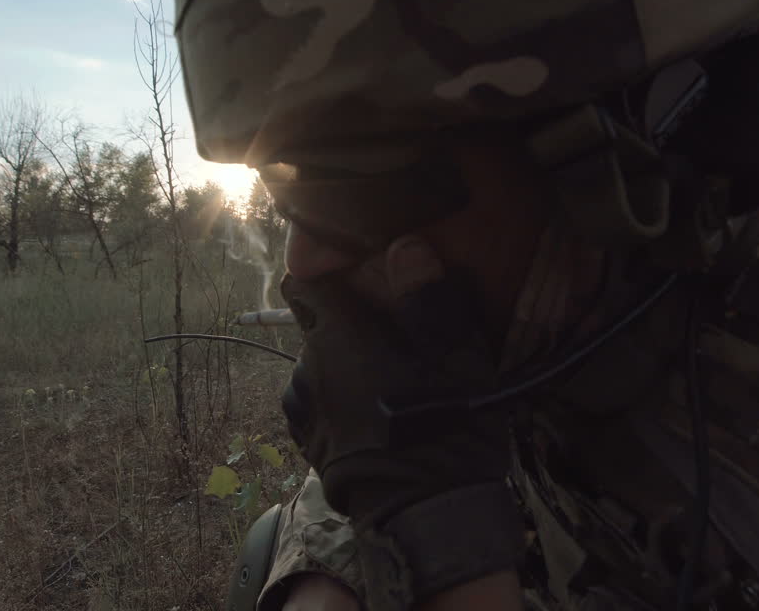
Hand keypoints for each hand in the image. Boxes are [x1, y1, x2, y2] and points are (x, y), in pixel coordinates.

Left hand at [280, 237, 523, 609]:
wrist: (429, 515)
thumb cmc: (447, 425)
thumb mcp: (456, 353)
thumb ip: (427, 295)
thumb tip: (405, 245)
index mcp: (338, 335)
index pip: (305, 283)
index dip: (327, 274)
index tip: (355, 276)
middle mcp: (307, 367)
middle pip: (318, 327)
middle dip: (348, 326)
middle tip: (393, 339)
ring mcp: (302, 410)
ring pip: (317, 368)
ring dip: (342, 367)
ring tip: (385, 384)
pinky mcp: (307, 445)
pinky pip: (317, 405)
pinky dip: (337, 402)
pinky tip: (372, 415)